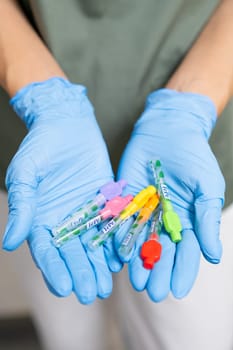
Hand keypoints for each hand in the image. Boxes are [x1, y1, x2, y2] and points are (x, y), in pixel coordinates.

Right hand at [3, 77, 121, 303]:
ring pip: (93, 244)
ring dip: (99, 265)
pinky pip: (111, 225)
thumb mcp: (26, 174)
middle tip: (91, 293)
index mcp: (41, 218)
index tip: (63, 288)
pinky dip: (115, 241)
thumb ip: (22, 207)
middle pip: (72, 253)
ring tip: (107, 284)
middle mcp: (64, 221)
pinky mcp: (106, 201)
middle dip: (81, 273)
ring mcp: (86, 213)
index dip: (53, 269)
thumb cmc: (41, 146)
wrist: (66, 124)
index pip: (46, 251)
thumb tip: (9, 242)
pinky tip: (120, 258)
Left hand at [115, 89, 224, 300]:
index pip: (187, 252)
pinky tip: (119, 255)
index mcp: (187, 219)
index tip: (177, 290)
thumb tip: (214, 256)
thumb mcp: (206, 186)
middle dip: (159, 273)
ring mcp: (145, 212)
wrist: (167, 129)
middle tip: (152, 292)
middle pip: (163, 252)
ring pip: (141, 242)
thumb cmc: (193, 155)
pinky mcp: (127, 200)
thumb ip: (207, 219)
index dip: (184, 271)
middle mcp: (165, 220)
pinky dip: (121, 239)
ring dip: (139, 262)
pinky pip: (123, 223)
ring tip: (135, 282)